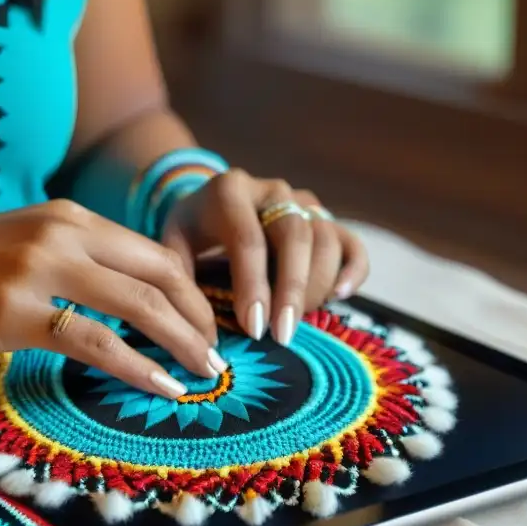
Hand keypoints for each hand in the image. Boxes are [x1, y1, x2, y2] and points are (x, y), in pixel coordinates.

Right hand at [0, 201, 220, 398]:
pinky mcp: (17, 311)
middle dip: (198, 317)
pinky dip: (137, 365)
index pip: (152, 252)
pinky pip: (94, 340)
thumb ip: (75, 260)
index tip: (205, 325)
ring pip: (137, 305)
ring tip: (205, 373)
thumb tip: (128, 296)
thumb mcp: (24, 243)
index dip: (190, 291)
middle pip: (158, 274)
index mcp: (69, 216)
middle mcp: (63, 233)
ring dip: (181, 341)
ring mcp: (40, 270)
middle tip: (216, 353)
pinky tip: (162, 385)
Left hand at [161, 170, 369, 344]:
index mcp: (230, 191)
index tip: (253, 328)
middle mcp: (272, 190)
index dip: (253, 287)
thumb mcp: (173, 244)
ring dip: (315, 287)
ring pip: (325, 240)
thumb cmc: (193, 230)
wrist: (214, 199)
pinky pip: (351, 243)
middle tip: (282, 335)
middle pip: (295, 237)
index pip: (248, 240)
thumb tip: (200, 334)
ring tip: (293, 321)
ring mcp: (303, 202)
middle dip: (291, 290)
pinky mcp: (325, 217)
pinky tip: (339, 297)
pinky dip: (353, 271)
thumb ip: (182, 279)